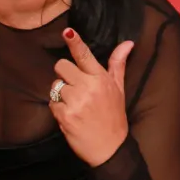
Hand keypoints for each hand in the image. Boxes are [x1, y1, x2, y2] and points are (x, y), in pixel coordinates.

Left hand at [49, 27, 132, 166]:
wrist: (109, 147)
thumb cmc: (113, 116)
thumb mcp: (119, 88)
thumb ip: (118, 64)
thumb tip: (127, 43)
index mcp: (101, 79)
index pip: (84, 56)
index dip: (74, 42)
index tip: (67, 32)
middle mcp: (88, 87)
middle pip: (61, 66)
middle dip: (64, 74)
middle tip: (75, 87)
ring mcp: (75, 102)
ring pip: (55, 85)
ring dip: (61, 94)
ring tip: (75, 104)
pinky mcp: (65, 116)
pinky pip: (52, 103)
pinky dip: (58, 109)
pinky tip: (70, 115)